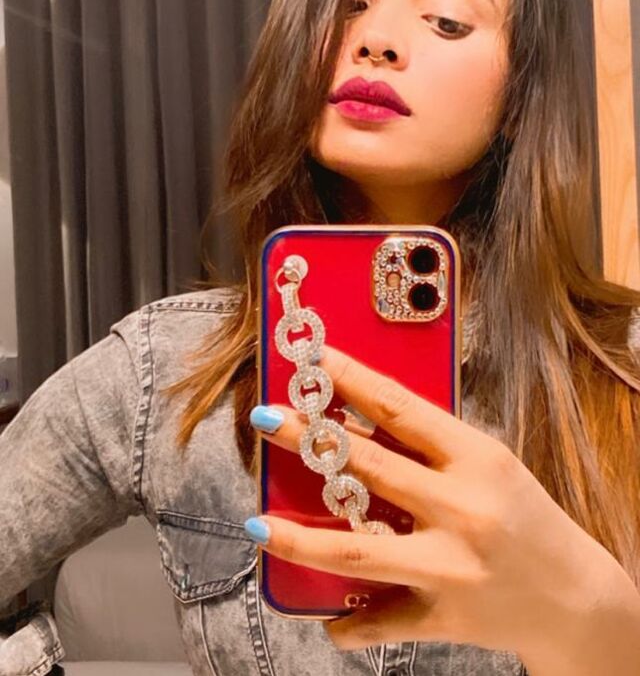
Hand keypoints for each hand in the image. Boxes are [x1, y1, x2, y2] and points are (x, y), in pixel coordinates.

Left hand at [248, 344, 630, 659]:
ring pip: (358, 551)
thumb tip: (358, 417)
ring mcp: (450, 567)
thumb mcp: (490, 463)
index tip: (313, 360)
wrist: (575, 597)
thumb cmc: (524, 516)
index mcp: (476, 458)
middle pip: (369, 468)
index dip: (352, 380)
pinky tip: (324, 616)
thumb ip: (433, 446)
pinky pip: (382, 619)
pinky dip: (349, 622)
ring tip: (258, 522)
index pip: (402, 409)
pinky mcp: (444, 617)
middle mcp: (462, 509)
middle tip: (266, 416)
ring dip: (300, 538)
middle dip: (309, 439)